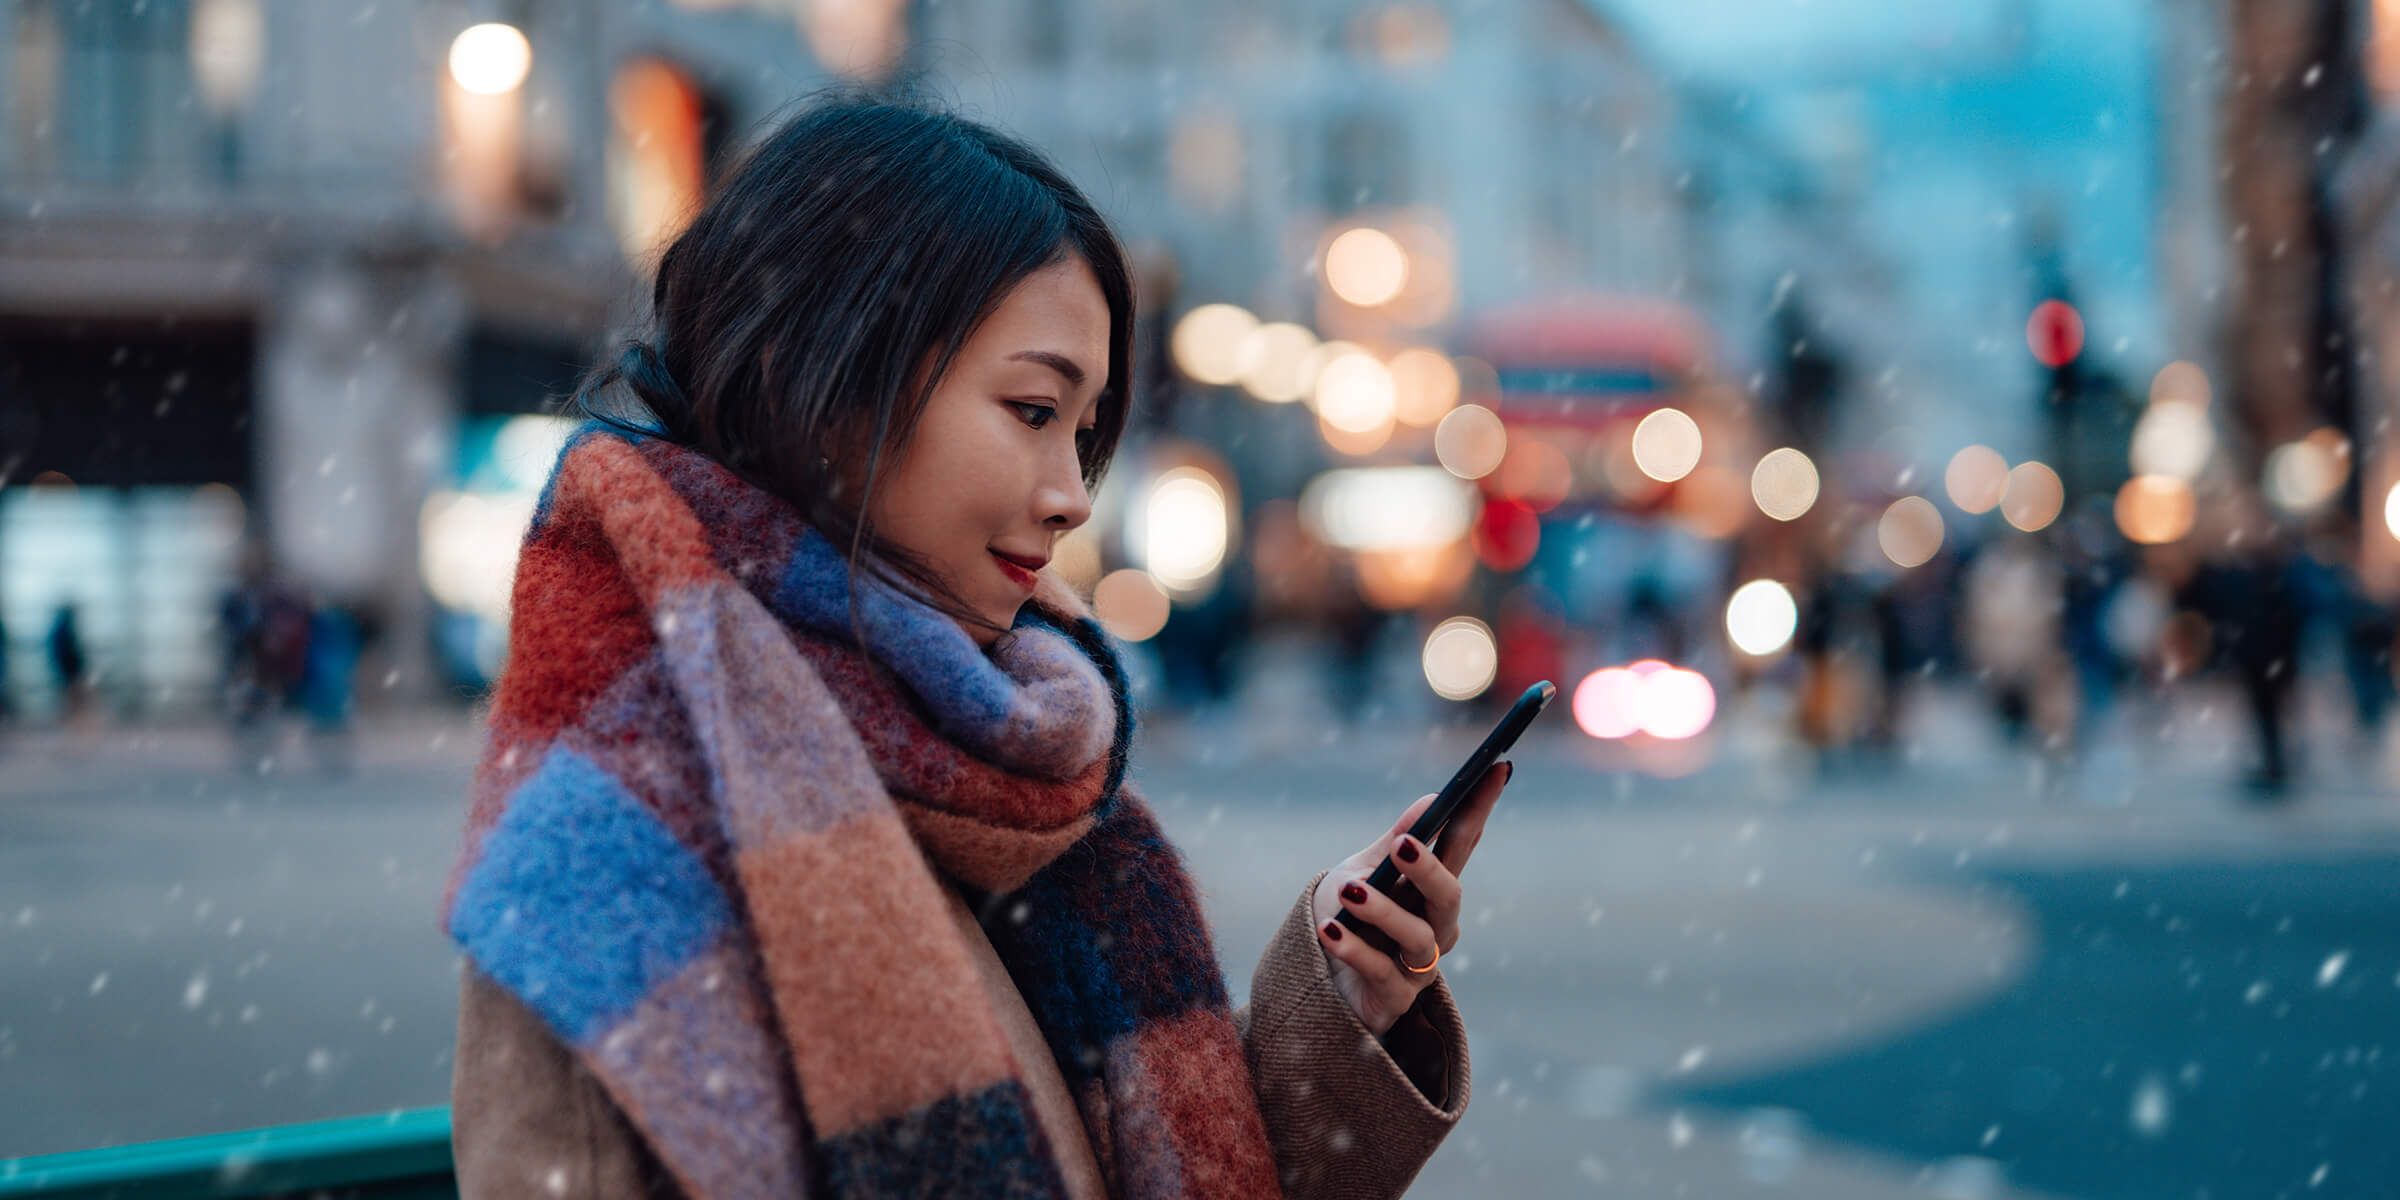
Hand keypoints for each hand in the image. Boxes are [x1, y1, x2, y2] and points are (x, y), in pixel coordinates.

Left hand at [1310, 759, 1511, 1035]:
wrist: (1313, 980)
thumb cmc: (1344, 918)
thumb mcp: (1362, 871)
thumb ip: (1395, 842)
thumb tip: (1433, 798)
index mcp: (1432, 889)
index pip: (1462, 843)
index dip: (1480, 807)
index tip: (1496, 768)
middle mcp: (1436, 926)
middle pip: (1449, 895)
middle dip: (1429, 869)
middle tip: (1402, 844)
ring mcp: (1419, 964)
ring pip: (1417, 936)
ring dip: (1382, 910)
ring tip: (1348, 892)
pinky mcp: (1394, 997)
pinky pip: (1379, 970)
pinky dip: (1354, 948)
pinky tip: (1330, 930)